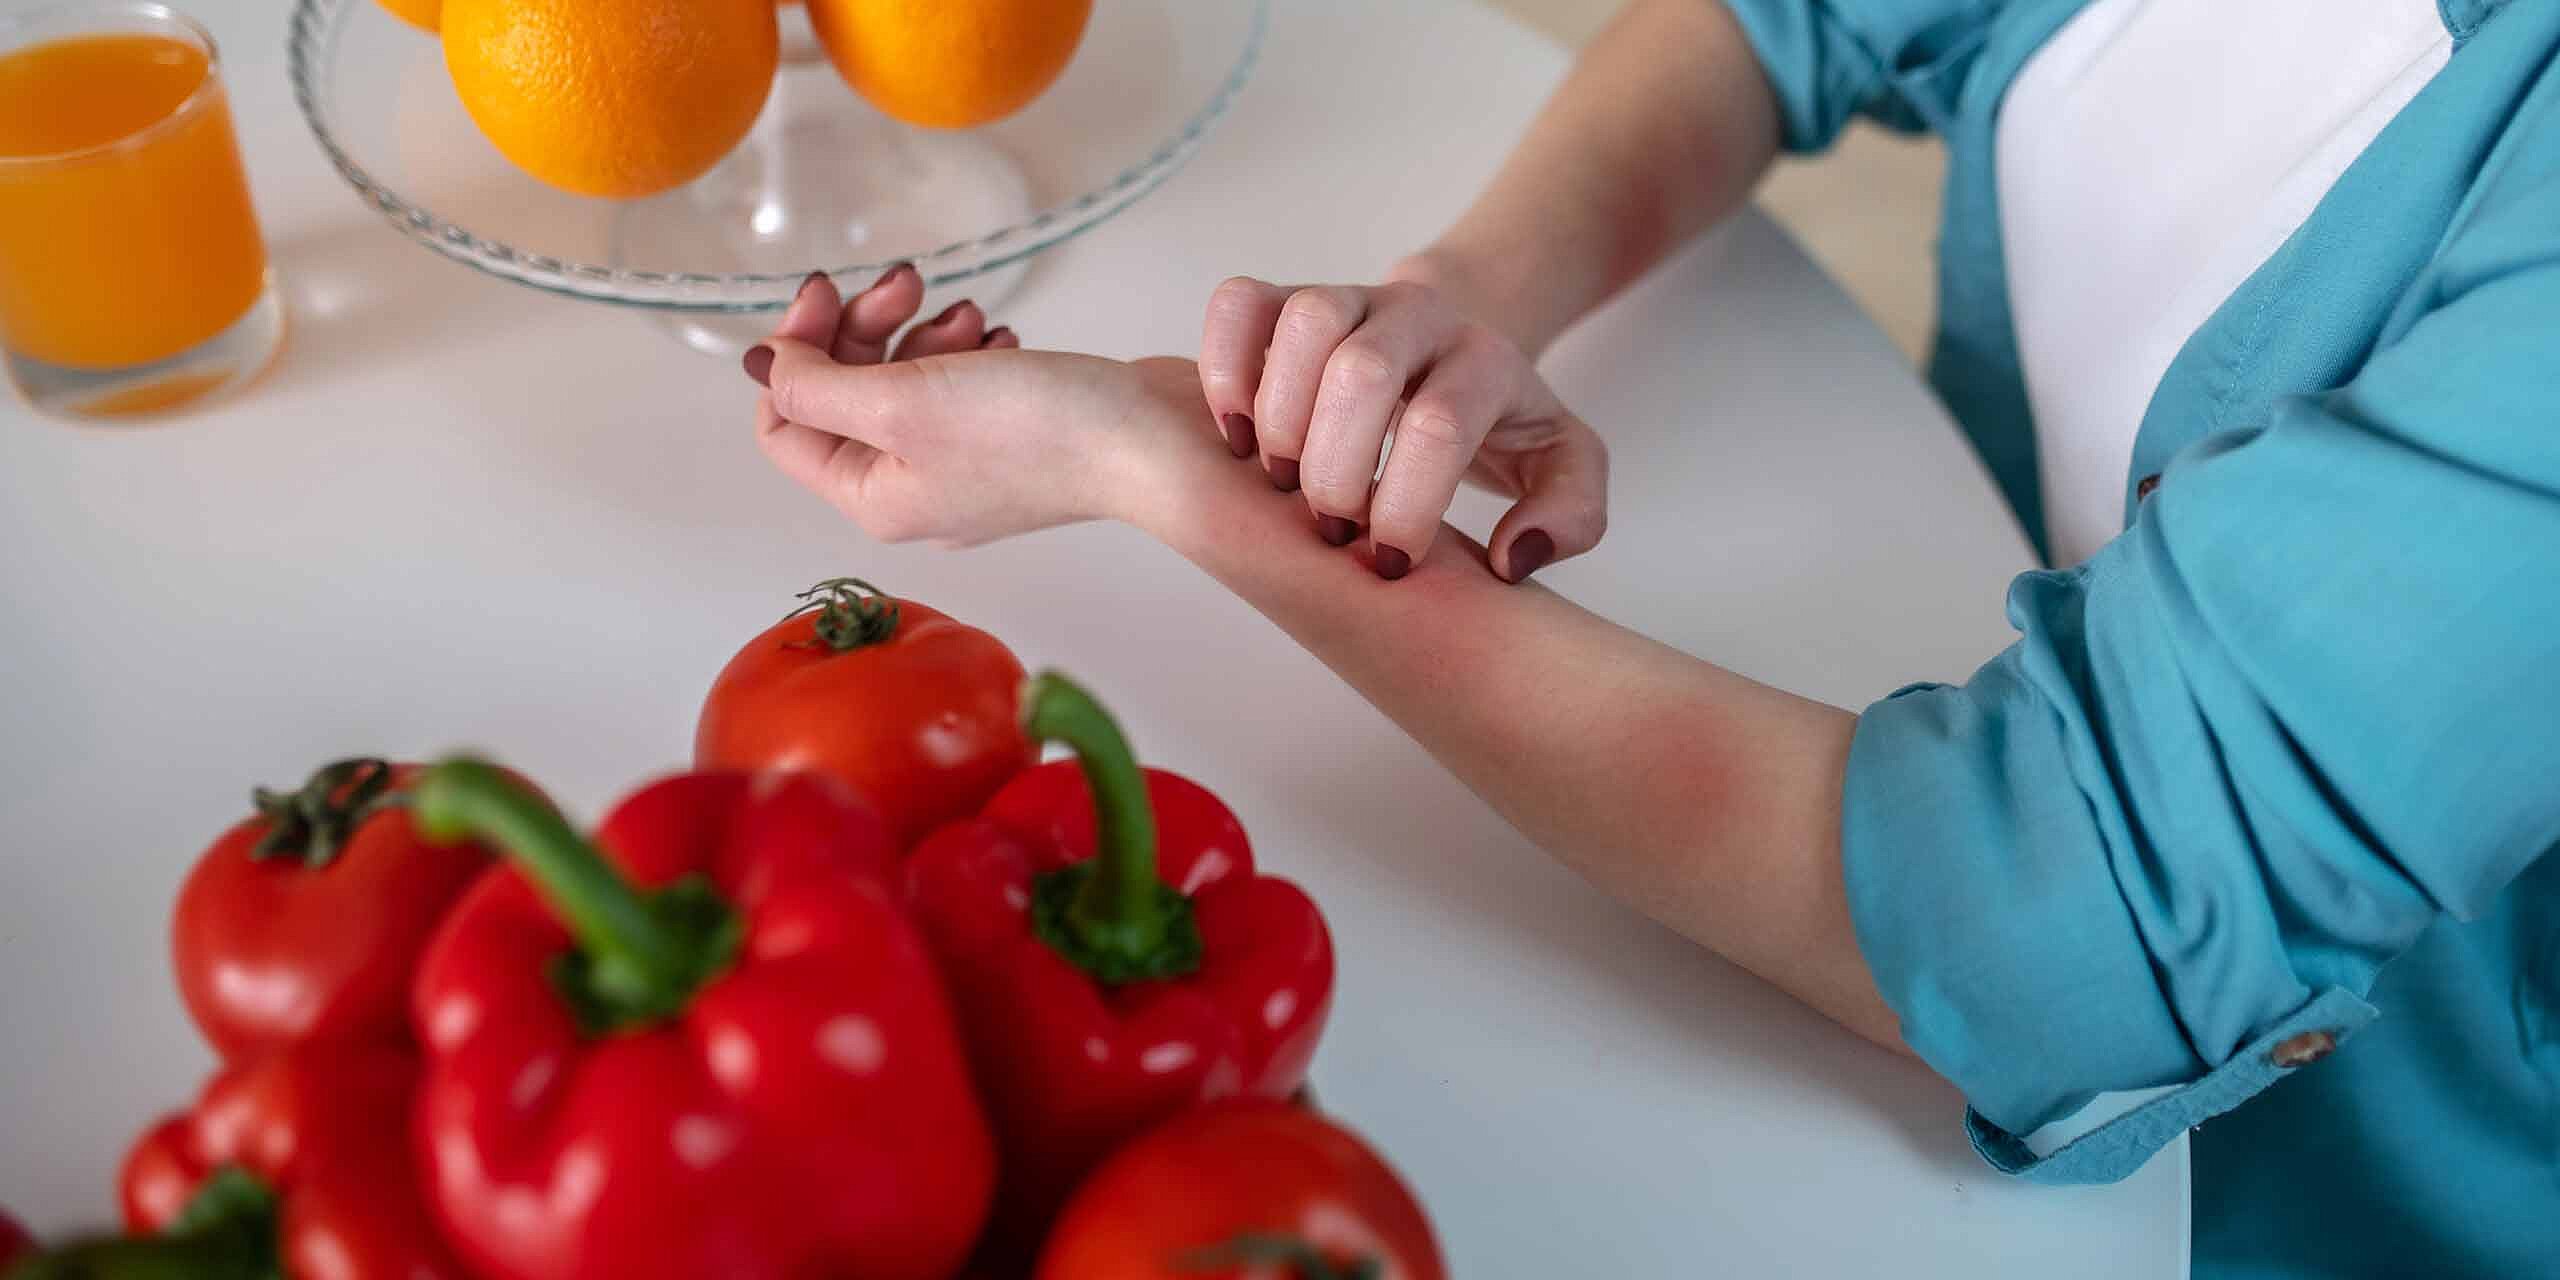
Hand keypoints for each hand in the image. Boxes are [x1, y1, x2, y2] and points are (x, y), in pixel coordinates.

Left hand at [744, 267, 1208, 545]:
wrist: (1154, 444)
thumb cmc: (1036, 433)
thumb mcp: (899, 402)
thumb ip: (816, 388)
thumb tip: (765, 370)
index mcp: (873, 498)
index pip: (783, 428)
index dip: (792, 354)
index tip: (825, 292)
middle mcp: (913, 491)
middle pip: (845, 394)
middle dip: (867, 327)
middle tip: (906, 283)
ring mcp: (966, 466)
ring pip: (904, 380)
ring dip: (922, 330)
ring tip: (970, 314)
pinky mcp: (1012, 438)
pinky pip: (959, 382)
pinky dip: (968, 348)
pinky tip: (1002, 336)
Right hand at [1197, 277, 1607, 581]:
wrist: (1460, 342)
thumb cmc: (1500, 420)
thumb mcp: (1562, 465)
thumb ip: (1569, 514)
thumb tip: (1512, 557)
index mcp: (1486, 362)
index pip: (1441, 426)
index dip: (1407, 505)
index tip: (1391, 561)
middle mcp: (1419, 316)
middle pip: (1364, 371)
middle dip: (1337, 469)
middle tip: (1334, 528)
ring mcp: (1350, 298)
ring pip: (1307, 321)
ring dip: (1282, 417)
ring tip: (1279, 481)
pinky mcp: (1290, 298)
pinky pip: (1241, 303)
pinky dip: (1225, 366)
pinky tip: (1237, 434)